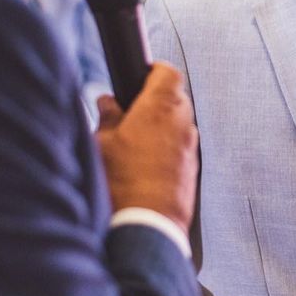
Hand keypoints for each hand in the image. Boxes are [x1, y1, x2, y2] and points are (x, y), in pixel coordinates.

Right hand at [96, 64, 197, 232]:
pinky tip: (146, 161)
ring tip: (135, 139)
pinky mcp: (193, 167)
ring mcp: (191, 145)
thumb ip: (107, 117)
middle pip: (176, 96)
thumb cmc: (122, 183)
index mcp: (160, 107)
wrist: (147, 225)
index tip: (140, 77)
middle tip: (131, 109)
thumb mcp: (102, 144)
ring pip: (180, 121)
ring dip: (162, 123)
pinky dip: (168, 145)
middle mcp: (182, 122)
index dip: (154, 71)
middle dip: (155, 98)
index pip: (168, 72)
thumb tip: (107, 102)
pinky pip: (182, 145)